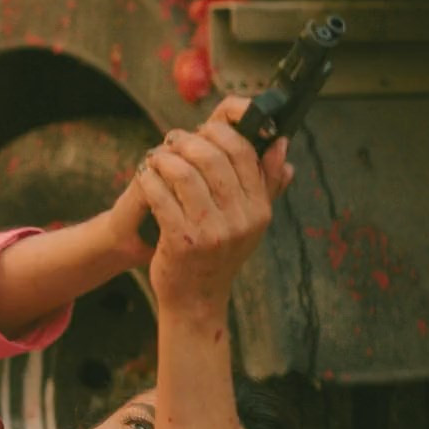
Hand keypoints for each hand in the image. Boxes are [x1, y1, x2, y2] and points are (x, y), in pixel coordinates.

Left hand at [137, 96, 294, 315]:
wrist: (197, 298)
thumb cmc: (220, 253)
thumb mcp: (250, 222)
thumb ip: (268, 182)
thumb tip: (283, 143)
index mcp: (259, 209)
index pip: (244, 152)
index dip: (220, 131)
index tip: (202, 130)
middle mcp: (240, 220)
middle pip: (213, 157)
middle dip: (187, 140)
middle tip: (172, 139)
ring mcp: (212, 232)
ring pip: (185, 173)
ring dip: (165, 158)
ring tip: (156, 157)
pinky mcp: (183, 242)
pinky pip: (161, 196)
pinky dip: (150, 181)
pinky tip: (145, 178)